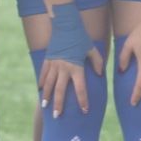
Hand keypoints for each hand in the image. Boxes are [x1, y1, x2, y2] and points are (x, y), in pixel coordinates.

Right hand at [40, 2, 102, 116]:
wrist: (65, 25)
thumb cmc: (80, 37)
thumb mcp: (91, 49)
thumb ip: (97, 62)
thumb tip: (100, 74)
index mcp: (76, 67)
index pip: (80, 88)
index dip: (83, 100)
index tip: (84, 110)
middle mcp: (63, 68)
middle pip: (60, 90)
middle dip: (58, 104)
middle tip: (57, 115)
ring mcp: (53, 64)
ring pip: (48, 84)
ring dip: (47, 96)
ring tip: (45, 106)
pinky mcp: (47, 60)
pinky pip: (43, 74)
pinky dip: (41, 83)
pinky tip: (40, 90)